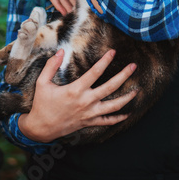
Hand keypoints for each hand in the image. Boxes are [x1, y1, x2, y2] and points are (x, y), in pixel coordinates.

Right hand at [18, 49, 137, 142]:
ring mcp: (89, 113)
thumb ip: (51, 66)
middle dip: (124, 76)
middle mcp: (86, 101)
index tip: (113, 52)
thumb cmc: (42, 104)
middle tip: (133, 66)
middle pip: (110, 87)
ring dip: (127, 98)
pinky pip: (107, 121)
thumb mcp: (42, 83)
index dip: (105, 61)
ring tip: (137, 90)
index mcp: (75, 90)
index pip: (95, 72)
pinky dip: (119, 118)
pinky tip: (128, 113)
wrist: (41, 128)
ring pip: (114, 106)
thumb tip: (60, 51)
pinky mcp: (89, 122)